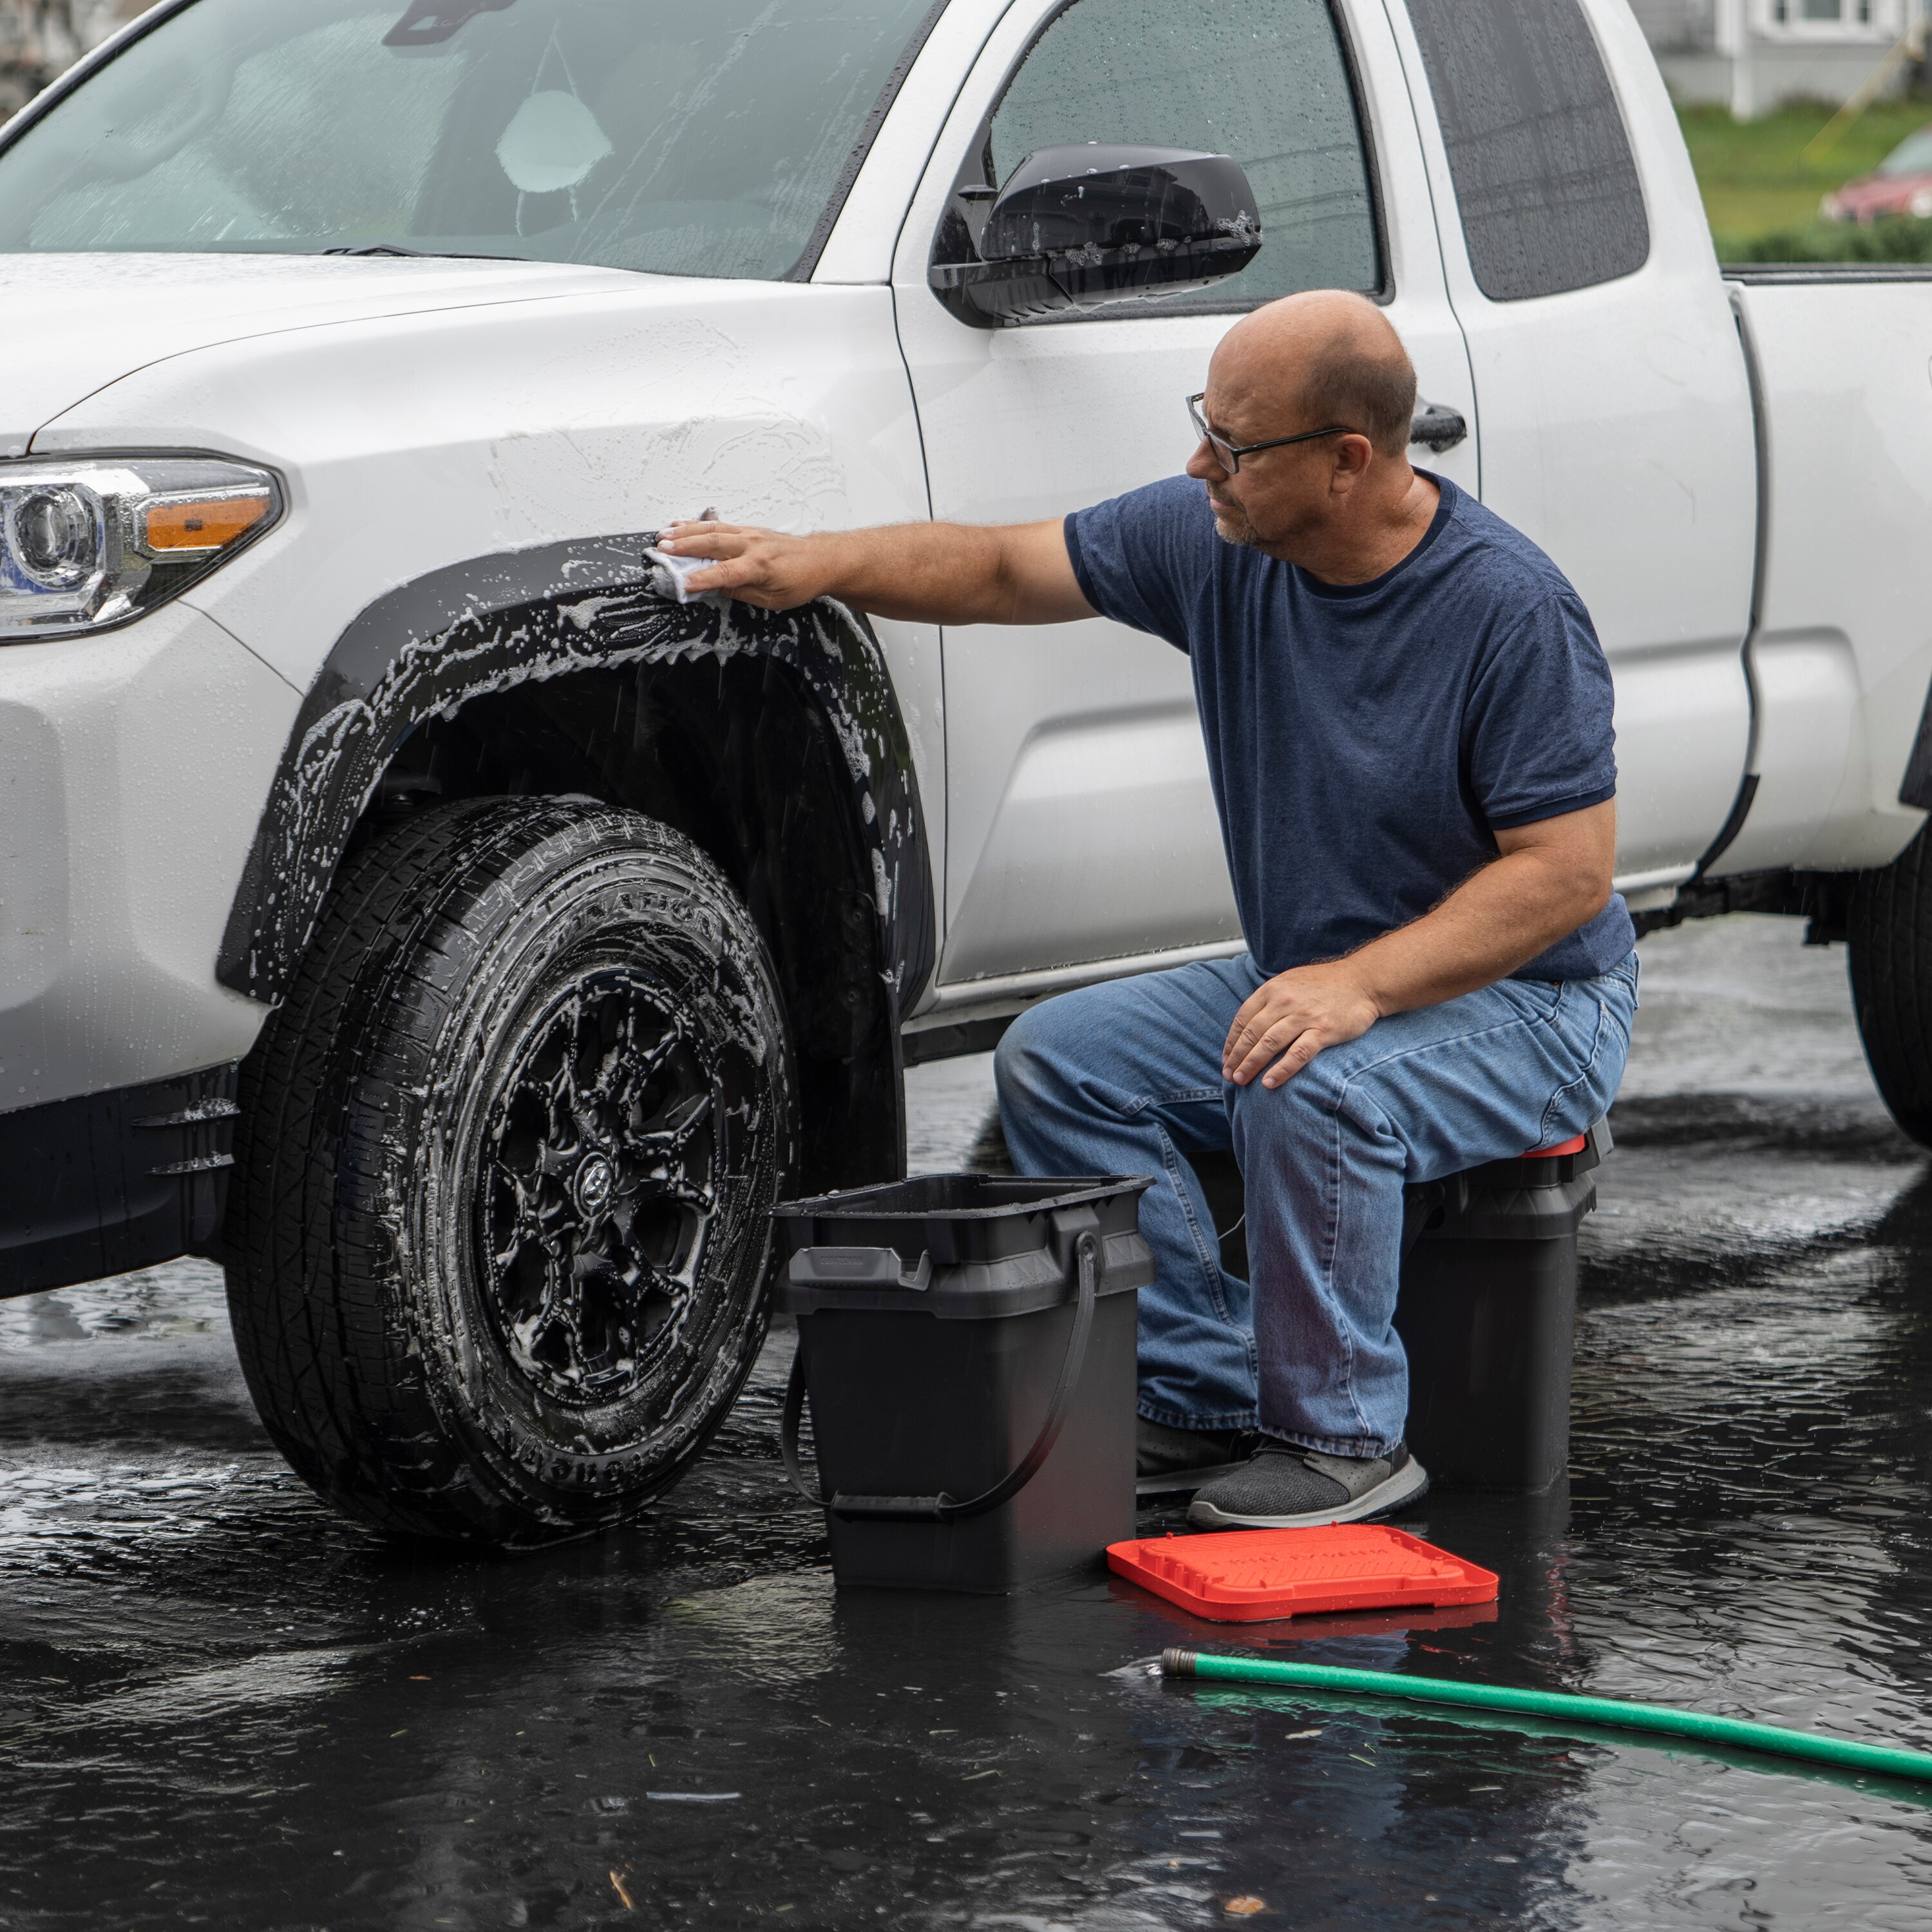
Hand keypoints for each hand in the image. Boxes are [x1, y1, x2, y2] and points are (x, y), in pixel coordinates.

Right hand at [657, 520, 828, 609]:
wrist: (820, 560)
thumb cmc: (800, 580)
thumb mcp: (771, 599)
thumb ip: (741, 592)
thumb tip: (713, 587)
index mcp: (760, 567)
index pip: (725, 574)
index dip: (702, 580)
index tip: (683, 584)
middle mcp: (753, 546)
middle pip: (713, 543)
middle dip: (685, 547)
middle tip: (662, 550)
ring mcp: (750, 534)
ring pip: (712, 529)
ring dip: (686, 532)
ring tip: (664, 535)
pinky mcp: (748, 529)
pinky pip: (719, 524)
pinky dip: (698, 524)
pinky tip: (681, 525)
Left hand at [1222, 962, 1381, 1088]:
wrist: (1363, 981)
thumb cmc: (1325, 984)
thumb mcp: (1290, 982)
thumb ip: (1270, 999)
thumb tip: (1248, 1023)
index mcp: (1273, 989)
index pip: (1243, 1019)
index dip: (1232, 1042)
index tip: (1226, 1059)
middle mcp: (1285, 1001)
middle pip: (1252, 1034)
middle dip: (1237, 1058)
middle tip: (1229, 1076)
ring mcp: (1304, 1015)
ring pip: (1269, 1044)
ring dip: (1252, 1065)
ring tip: (1241, 1081)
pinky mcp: (1324, 1030)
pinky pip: (1298, 1054)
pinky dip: (1281, 1070)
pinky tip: (1269, 1083)